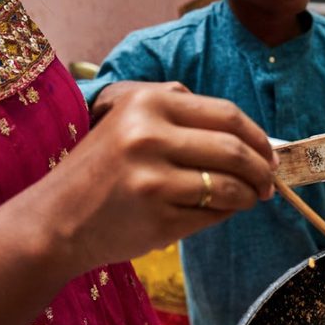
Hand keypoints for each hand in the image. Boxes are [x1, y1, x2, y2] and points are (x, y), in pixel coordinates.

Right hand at [30, 82, 276, 275]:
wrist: (55, 221)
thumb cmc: (101, 172)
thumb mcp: (128, 122)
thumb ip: (179, 116)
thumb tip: (250, 136)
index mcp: (147, 103)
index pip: (227, 115)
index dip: (258, 137)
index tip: (270, 153)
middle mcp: (149, 136)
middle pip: (235, 150)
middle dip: (263, 170)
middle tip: (269, 183)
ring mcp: (154, 180)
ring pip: (230, 186)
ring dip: (250, 195)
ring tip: (250, 199)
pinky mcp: (159, 218)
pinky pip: (213, 214)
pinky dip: (225, 214)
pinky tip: (219, 212)